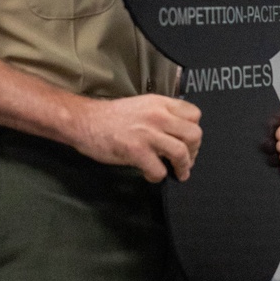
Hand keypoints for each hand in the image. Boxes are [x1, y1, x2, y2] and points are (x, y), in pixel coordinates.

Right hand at [72, 95, 201, 182]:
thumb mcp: (142, 106)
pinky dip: (158, 176)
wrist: (84, 121)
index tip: (188, 142)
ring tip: (178, 173)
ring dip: (183, 167)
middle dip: (194, 151)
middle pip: (194, 134)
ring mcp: (148, 133)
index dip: (194, 130)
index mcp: (160, 103)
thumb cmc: (111, 117)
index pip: (195, 114)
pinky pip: (159, 170)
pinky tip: (151, 174)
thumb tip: (178, 133)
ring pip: (182, 152)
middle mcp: (158, 116)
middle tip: (186, 160)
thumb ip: (161, 115)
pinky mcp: (136, 151)